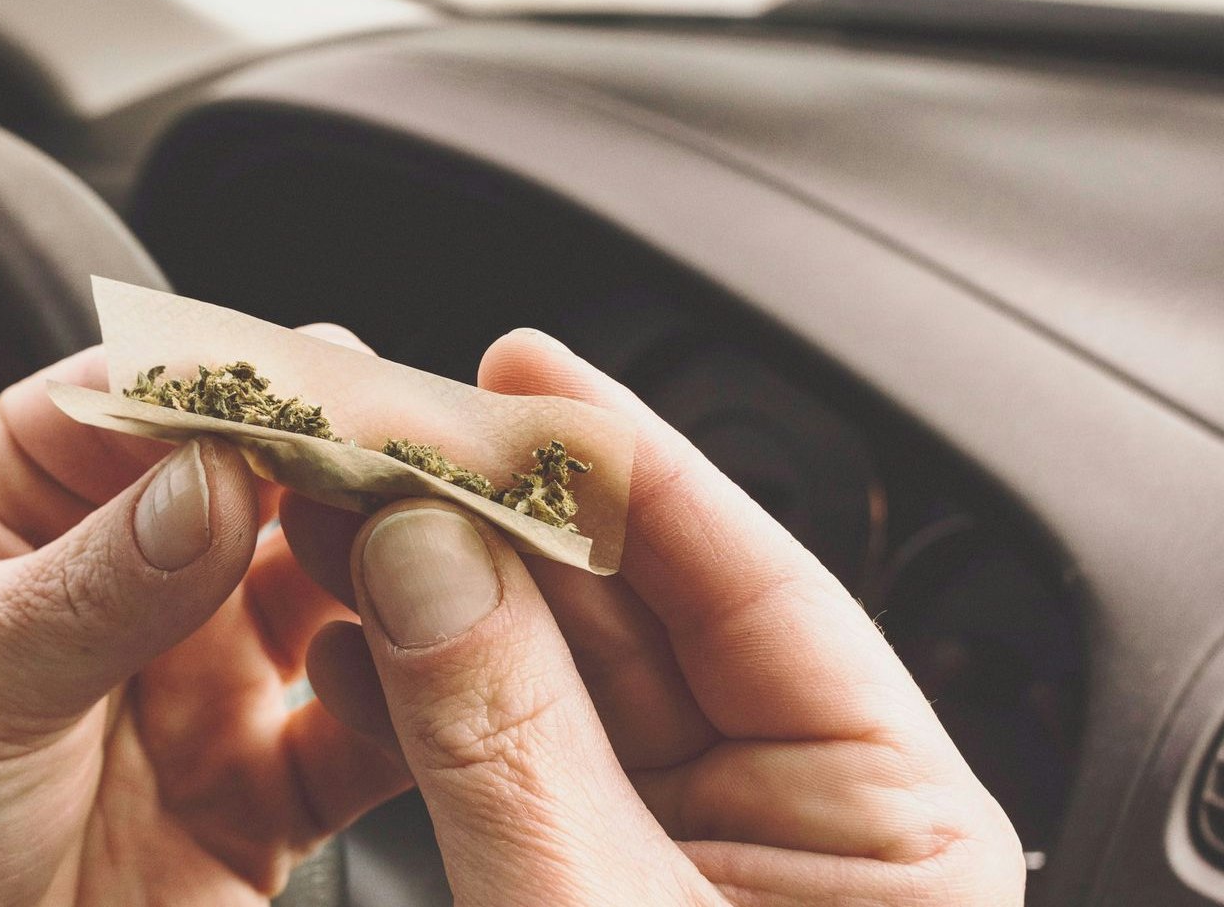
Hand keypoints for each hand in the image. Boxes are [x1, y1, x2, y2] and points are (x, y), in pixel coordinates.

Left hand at [0, 338, 410, 905]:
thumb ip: (88, 586)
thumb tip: (209, 479)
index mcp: (31, 499)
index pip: (150, 394)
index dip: (242, 377)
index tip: (321, 380)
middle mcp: (140, 571)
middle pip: (274, 474)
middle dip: (352, 455)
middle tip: (419, 455)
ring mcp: (211, 675)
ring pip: (345, 584)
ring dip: (403, 562)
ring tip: (443, 555)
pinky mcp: (265, 788)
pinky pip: (370, 731)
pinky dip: (417, 703)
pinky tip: (426, 682)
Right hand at [283, 328, 1025, 904]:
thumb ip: (507, 737)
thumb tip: (422, 551)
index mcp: (891, 827)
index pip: (760, 581)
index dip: (628, 462)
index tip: (521, 369)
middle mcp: (801, 824)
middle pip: (638, 614)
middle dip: (492, 523)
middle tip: (380, 441)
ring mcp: (687, 855)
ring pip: (551, 679)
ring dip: (430, 601)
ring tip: (332, 524)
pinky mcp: (587, 887)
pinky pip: (500, 760)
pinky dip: (415, 705)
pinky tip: (346, 648)